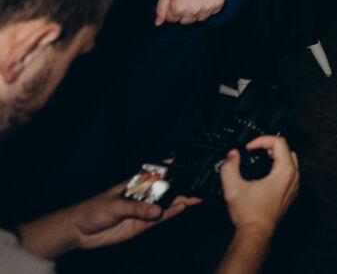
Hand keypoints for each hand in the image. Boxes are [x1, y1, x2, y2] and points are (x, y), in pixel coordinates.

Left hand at [19, 181, 197, 256]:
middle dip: (182, 185)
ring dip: (181, 200)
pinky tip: (184, 207)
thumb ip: (137, 208)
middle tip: (199, 185)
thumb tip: (157, 211)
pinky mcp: (143, 224)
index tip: (188, 162)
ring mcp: (144, 209)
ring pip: (166, 203)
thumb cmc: (92, 210)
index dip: (172, 167)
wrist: (80, 232)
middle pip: (166, 189)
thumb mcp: (114, 205)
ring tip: (197, 196)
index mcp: (135, 183)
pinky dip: (172, 213)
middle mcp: (143, 195)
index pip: (156, 173)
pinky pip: (161, 217)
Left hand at [155, 0, 224, 25]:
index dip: (172, 10)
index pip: (171, 20)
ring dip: (197, 12)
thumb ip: (161, 8)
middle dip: (184, 13)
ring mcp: (206, 10)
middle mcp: (192, 12)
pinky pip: (212, 13)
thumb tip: (158, 23)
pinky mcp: (217, 7)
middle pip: (185, 22)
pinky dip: (208, 8)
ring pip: (199, 19)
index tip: (176, 1)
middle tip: (186, 0)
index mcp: (178, 9)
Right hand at [220, 136, 299, 236]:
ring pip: (290, 161)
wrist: (256, 233)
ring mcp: (294, 186)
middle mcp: (293, 177)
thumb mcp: (233, 187)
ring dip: (276, 156)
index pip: (279, 142)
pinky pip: (290, 173)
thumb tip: (232, 155)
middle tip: (254, 150)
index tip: (249, 147)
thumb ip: (229, 167)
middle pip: (287, 149)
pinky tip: (265, 174)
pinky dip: (279, 168)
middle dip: (269, 146)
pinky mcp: (291, 193)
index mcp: (284, 171)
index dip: (261, 140)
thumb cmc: (249, 214)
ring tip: (260, 158)